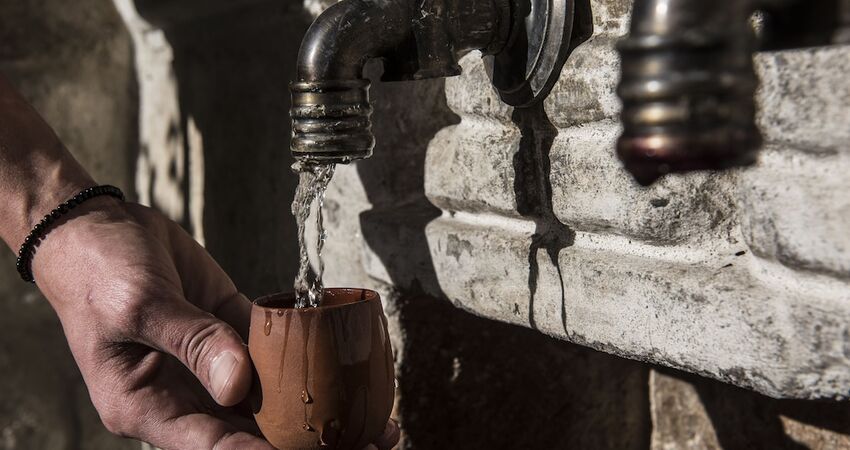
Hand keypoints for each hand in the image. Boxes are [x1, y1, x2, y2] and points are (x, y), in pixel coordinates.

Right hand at [29, 200, 399, 449]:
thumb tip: (239, 384)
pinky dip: (309, 362)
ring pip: (271, 401)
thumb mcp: (138, 304)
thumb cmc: (98, 270)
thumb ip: (192, 341)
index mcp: (148, 406)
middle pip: (252, 435)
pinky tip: (346, 371)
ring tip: (371, 420)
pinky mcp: (231, 334)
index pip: (213, 447)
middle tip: (364, 442)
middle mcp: (185, 397)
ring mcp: (212, 367)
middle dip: (306, 444)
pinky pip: (274, 355)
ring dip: (318, 410)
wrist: (98, 228)